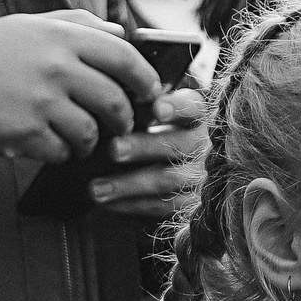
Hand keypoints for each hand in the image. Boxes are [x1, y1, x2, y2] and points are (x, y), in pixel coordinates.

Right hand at [0, 9, 158, 162]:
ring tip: (80, 136)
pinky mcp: (27, 133)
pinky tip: (48, 142)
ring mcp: (42, 102)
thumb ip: (79, 24)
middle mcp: (57, 68)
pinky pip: (63, 152)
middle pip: (115, 102)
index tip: (150, 92)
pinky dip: (61, 152)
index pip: (124, 57)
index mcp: (63, 38)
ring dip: (91, 140)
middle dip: (124, 119)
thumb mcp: (32, 24)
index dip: (145, 78)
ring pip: (92, 132)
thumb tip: (120, 33)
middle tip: (120, 124)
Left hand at [90, 89, 208, 219]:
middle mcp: (204, 145)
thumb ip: (148, 101)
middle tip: (113, 149)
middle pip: (176, 145)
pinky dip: (132, 205)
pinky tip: (107, 203)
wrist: (195, 165)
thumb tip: (112, 94)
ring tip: (96, 188)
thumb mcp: (168, 108)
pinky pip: (163, 206)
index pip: (192, 108)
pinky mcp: (193, 203)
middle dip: (142, 147)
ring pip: (166, 180)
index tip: (157, 108)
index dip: (177, 108)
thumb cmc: (168, 129)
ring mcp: (201, 177)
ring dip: (128, 185)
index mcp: (199, 116)